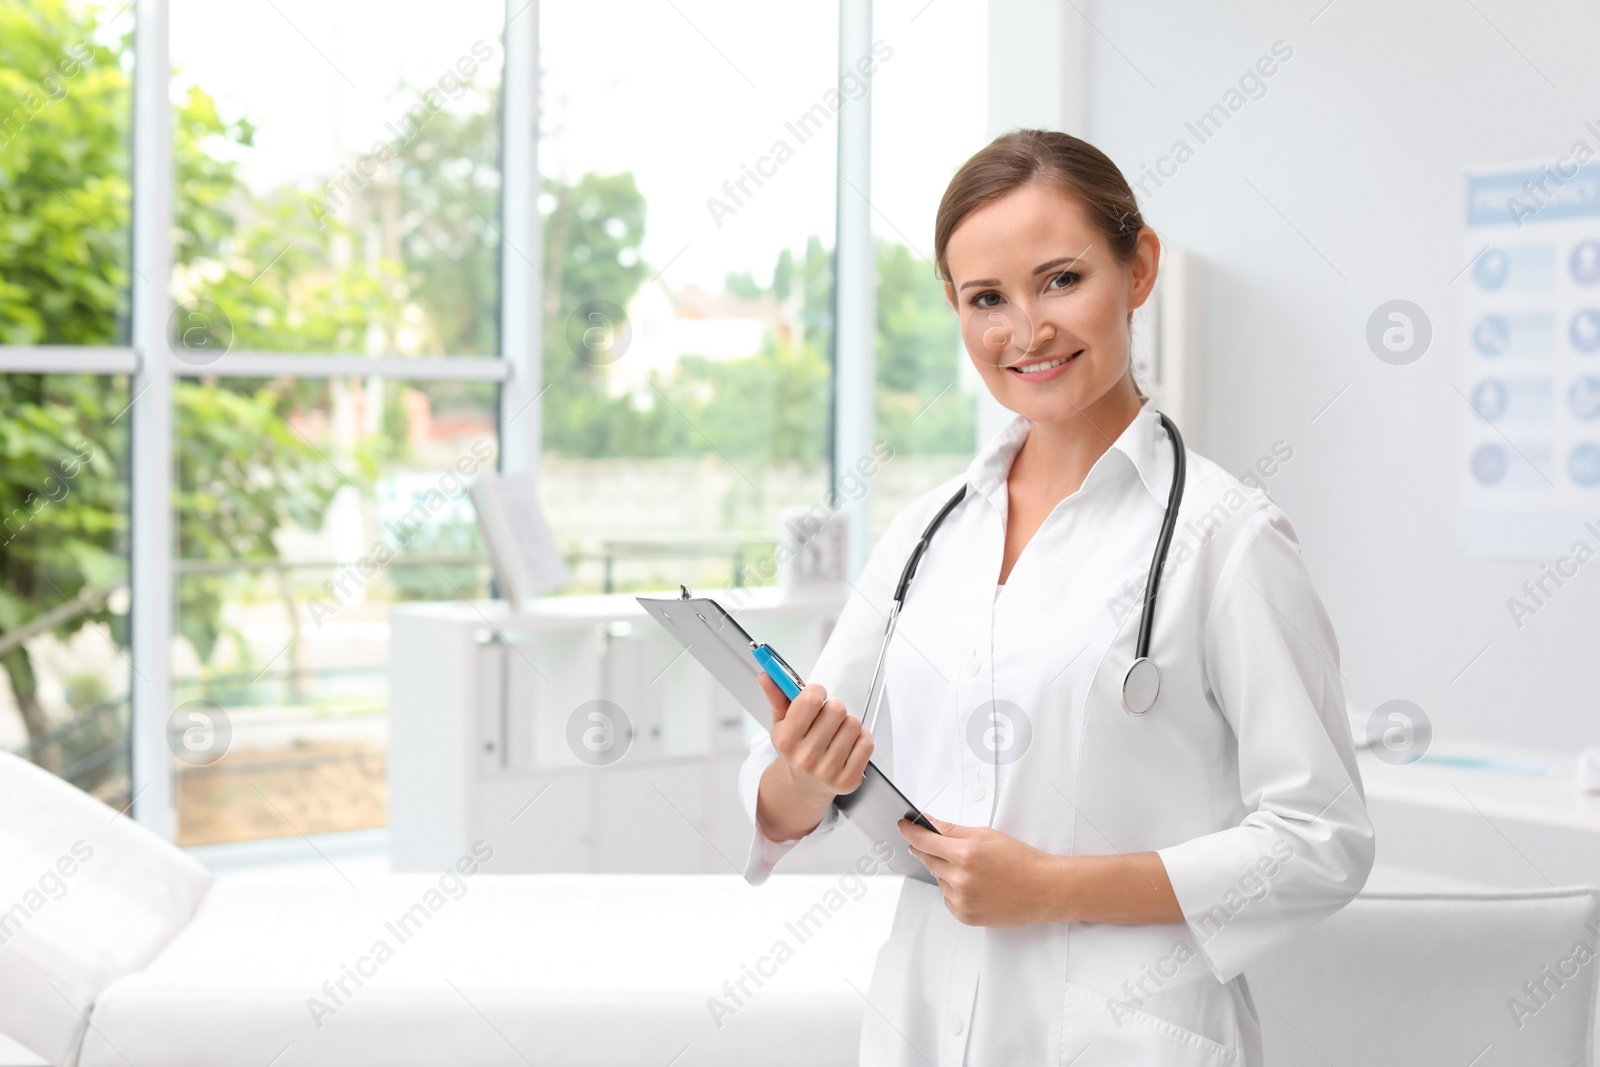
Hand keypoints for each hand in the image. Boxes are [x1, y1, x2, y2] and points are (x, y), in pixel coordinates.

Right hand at [753, 673, 873, 841]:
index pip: (810, 699)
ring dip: (847, 723)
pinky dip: (861, 738)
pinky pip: (866, 743)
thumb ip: (777, 696)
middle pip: (837, 709)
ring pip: (854, 724)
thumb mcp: (782, 723)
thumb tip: (767, 675)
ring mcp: (828, 771)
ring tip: (836, 732)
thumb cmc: (795, 748)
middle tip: (827, 717)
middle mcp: (806, 757)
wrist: (803, 786)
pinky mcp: (848, 780)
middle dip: (834, 707)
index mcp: (786, 740)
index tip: (816, 696)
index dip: (817, 691)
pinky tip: (848, 744)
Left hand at [898, 816, 1064, 926]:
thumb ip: (953, 830)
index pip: (924, 841)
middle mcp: (960, 879)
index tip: (902, 826)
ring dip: (946, 872)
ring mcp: (962, 900)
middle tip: (934, 844)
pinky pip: (948, 899)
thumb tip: (929, 823)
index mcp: (965, 854)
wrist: (1044, 889)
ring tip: (974, 870)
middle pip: (928, 860)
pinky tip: (976, 886)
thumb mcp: (987, 836)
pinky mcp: (965, 916)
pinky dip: (954, 891)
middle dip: (928, 850)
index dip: (910, 832)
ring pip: (939, 880)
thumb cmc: (1021, 860)